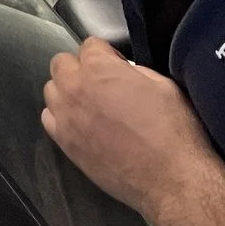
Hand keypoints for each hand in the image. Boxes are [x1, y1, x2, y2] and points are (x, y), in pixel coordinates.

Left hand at [42, 39, 222, 223]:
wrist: (172, 181)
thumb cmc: (174, 132)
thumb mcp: (165, 86)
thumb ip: (135, 71)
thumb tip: (123, 71)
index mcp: (100, 69)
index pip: (90, 44)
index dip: (106, 54)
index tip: (118, 66)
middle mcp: (75, 88)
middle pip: (62, 63)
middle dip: (80, 68)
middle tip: (102, 83)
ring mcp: (66, 116)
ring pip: (52, 90)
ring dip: (67, 91)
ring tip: (90, 104)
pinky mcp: (65, 143)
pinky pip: (49, 119)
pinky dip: (61, 116)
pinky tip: (81, 124)